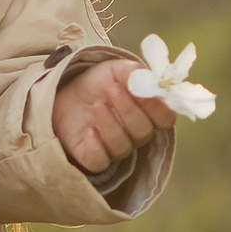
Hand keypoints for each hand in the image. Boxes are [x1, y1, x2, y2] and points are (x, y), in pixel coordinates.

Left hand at [53, 56, 175, 180]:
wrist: (65, 94)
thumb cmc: (98, 83)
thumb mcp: (116, 70)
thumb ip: (133, 73)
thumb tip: (145, 80)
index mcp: (148, 113)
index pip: (165, 118)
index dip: (159, 108)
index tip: (144, 91)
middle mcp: (135, 134)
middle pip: (143, 132)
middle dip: (129, 110)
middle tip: (113, 90)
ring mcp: (115, 148)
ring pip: (122, 146)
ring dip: (110, 123)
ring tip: (97, 104)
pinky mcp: (93, 158)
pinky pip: (100, 161)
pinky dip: (96, 147)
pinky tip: (89, 130)